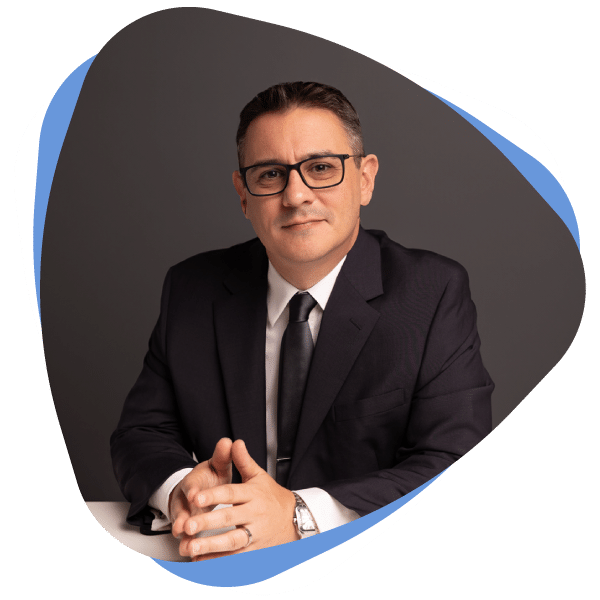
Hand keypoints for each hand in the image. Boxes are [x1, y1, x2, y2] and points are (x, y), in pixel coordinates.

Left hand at [179, 439, 299, 560]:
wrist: (295, 519)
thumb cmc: (272, 496)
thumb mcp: (259, 476)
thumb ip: (244, 461)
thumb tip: (235, 442)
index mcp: (253, 494)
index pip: (231, 493)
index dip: (214, 495)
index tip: (196, 497)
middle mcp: (255, 514)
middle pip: (229, 518)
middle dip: (207, 522)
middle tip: (188, 526)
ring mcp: (255, 534)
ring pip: (232, 541)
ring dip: (211, 546)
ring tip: (191, 547)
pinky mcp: (255, 550)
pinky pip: (236, 557)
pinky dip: (218, 561)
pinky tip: (200, 561)